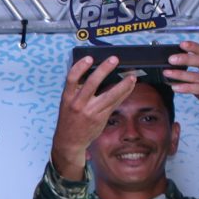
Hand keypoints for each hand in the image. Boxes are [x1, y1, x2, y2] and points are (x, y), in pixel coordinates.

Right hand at [52, 53, 137, 179]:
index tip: (89, 58)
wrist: (69, 140)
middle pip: (92, 83)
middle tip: (114, 60)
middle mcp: (78, 104)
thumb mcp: (67, 103)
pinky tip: (129, 87)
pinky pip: (115, 103)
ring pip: (109, 95)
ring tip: (131, 76)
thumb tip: (92, 72)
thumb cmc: (70, 119)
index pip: (72, 78)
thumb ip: (77, 90)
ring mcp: (90, 112)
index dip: (80, 67)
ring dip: (122, 84)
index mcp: (67, 97)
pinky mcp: (100, 118)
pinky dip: (123, 94)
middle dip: (104, 69)